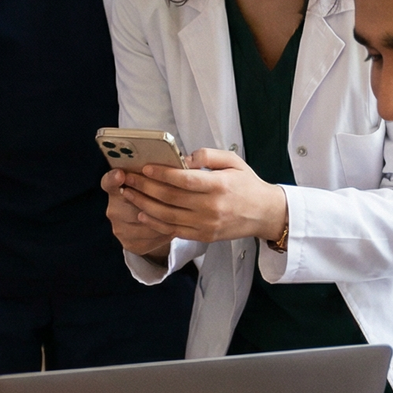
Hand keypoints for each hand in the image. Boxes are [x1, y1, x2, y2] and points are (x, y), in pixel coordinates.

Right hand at [101, 168, 173, 259]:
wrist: (146, 229)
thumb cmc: (153, 197)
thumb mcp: (150, 182)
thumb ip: (156, 172)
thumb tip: (183, 161)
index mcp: (114, 190)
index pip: (108, 182)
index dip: (113, 179)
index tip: (121, 174)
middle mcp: (113, 210)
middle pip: (131, 203)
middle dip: (151, 196)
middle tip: (170, 190)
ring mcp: (120, 229)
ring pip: (145, 219)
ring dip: (163, 213)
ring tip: (180, 207)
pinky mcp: (131, 244)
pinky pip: (152, 236)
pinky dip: (166, 228)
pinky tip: (178, 222)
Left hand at [118, 149, 287, 245]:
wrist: (264, 214)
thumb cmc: (247, 184)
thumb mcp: (233, 161)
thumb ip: (208, 155)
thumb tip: (183, 158)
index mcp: (219, 186)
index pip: (185, 180)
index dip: (162, 174)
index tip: (144, 168)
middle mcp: (212, 207)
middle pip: (171, 198)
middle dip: (145, 187)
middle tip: (127, 178)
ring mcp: (206, 224)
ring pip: (168, 216)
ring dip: (144, 204)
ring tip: (128, 194)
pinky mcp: (203, 236)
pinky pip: (174, 231)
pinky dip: (155, 223)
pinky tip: (142, 213)